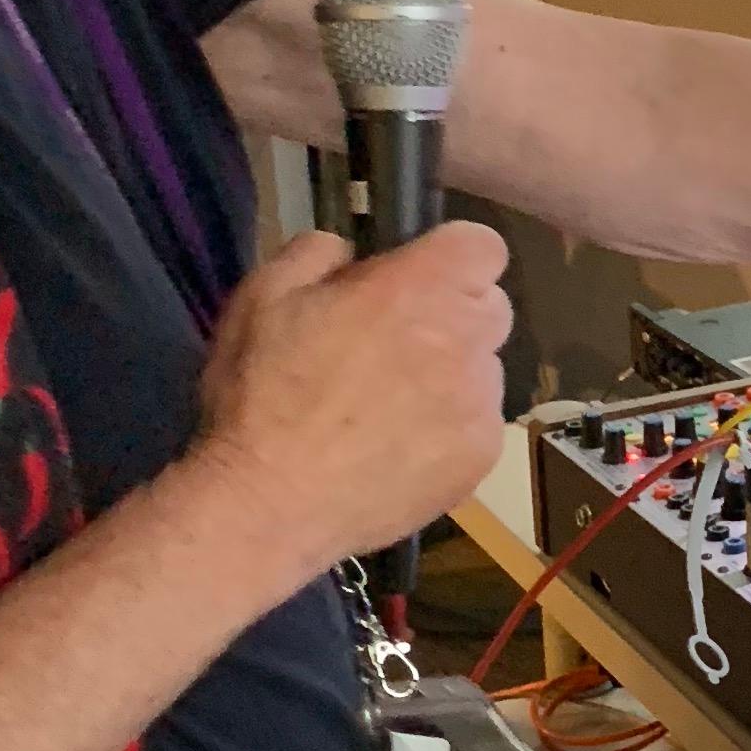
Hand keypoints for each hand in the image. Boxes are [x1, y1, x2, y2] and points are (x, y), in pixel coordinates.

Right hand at [189, 225, 511, 574]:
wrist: (269, 504)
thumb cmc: (259, 393)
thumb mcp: (263, 296)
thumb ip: (318, 254)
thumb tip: (350, 253)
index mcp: (418, 288)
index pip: (482, 246)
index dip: (450, 258)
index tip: (414, 279)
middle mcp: (464, 340)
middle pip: (490, 307)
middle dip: (451, 315)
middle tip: (391, 345)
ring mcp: (479, 404)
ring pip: (484, 371)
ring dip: (451, 376)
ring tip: (388, 409)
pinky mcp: (480, 460)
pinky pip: (478, 427)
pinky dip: (449, 432)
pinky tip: (397, 450)